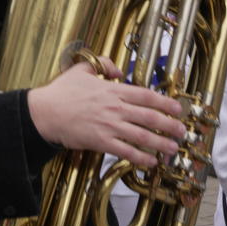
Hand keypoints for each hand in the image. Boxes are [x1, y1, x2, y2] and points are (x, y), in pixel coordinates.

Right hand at [27, 58, 184, 167]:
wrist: (44, 112)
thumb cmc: (61, 92)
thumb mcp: (82, 69)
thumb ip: (103, 64)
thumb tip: (119, 69)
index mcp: (113, 90)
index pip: (147, 96)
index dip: (165, 103)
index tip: (177, 109)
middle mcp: (115, 108)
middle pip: (150, 117)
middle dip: (170, 125)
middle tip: (182, 131)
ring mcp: (109, 126)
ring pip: (142, 136)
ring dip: (161, 143)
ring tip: (172, 148)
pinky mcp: (100, 142)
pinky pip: (125, 151)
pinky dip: (140, 157)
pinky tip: (150, 161)